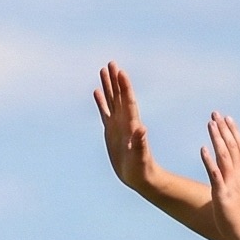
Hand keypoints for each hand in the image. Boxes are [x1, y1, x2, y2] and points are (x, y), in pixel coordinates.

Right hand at [92, 62, 162, 193]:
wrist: (140, 177)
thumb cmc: (142, 169)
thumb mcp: (140, 157)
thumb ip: (140, 143)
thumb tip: (141, 129)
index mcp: (132, 125)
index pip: (128, 101)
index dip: (124, 86)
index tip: (120, 71)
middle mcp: (125, 121)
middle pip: (119, 96)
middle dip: (115, 80)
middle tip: (111, 63)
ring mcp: (118, 125)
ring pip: (112, 101)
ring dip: (108, 86)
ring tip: (103, 70)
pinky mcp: (111, 132)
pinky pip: (105, 112)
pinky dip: (101, 101)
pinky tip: (96, 91)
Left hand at [198, 112, 239, 239]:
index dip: (234, 132)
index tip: (227, 118)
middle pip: (232, 147)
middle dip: (224, 129)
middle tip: (216, 113)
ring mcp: (232, 184)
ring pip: (224, 156)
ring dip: (217, 138)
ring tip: (210, 123)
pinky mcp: (223, 194)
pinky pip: (215, 174)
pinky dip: (209, 160)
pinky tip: (202, 149)